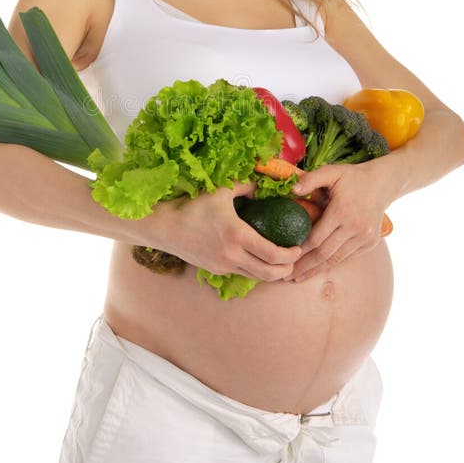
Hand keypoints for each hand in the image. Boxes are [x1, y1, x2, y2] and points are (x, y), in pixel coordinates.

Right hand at [138, 181, 302, 280]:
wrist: (165, 227)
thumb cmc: (192, 206)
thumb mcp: (221, 190)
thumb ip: (245, 186)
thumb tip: (262, 186)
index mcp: (237, 235)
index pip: (273, 254)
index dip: (290, 255)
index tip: (298, 247)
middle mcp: (232, 255)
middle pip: (269, 274)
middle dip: (286, 270)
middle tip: (294, 259)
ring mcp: (224, 266)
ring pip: (256, 277)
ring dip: (272, 273)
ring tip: (281, 262)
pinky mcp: (216, 270)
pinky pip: (242, 272)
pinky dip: (255, 269)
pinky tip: (258, 259)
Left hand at [283, 163, 388, 281]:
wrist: (382, 183)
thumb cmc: (351, 177)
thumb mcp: (331, 171)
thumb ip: (310, 179)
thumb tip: (292, 190)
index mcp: (342, 211)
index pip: (317, 237)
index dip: (300, 250)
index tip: (285, 258)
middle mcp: (355, 227)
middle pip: (325, 253)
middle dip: (305, 266)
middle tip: (287, 276)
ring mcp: (365, 237)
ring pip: (336, 259)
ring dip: (317, 270)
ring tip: (299, 278)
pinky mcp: (371, 242)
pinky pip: (347, 257)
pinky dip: (332, 264)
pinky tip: (317, 270)